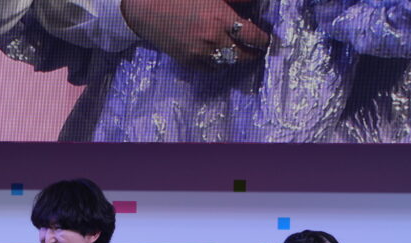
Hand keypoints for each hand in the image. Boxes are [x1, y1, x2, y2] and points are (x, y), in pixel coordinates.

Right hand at [120, 0, 269, 68]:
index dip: (263, 40)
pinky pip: (211, 69)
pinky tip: (218, 53)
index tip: (266, 39)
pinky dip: (218, 63)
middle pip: (243, 55)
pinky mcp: (188, 62)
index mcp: (220, 18)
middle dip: (252, 52)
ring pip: (228, 63)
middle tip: (256, 49)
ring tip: (238, 51)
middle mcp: (212, 39)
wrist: (144, 8)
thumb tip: (252, 4)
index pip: (253, 37)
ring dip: (235, 58)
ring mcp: (199, 53)